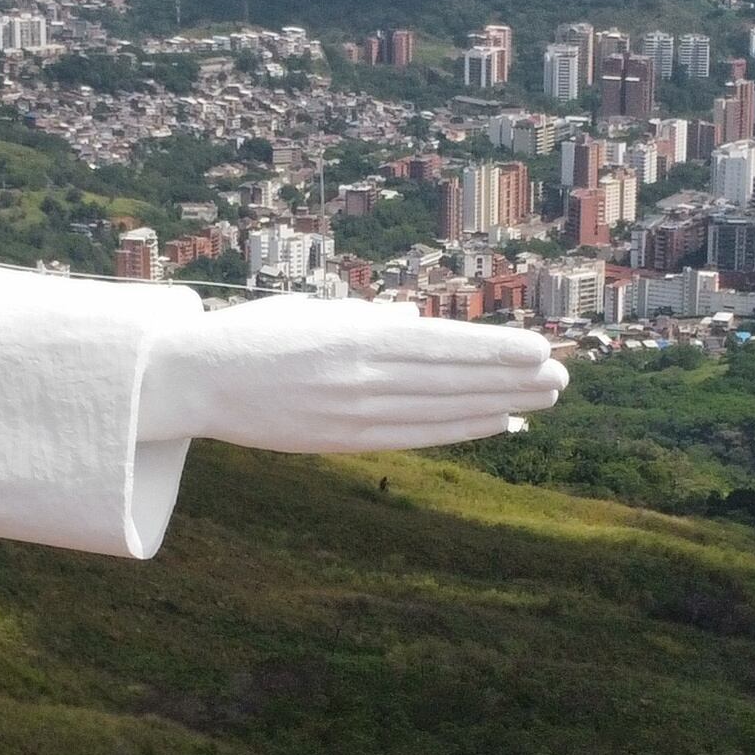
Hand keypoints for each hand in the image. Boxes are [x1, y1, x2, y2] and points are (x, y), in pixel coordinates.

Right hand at [136, 295, 565, 452]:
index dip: (494, 351)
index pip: (441, 346)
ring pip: (441, 411)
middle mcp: (358, 378)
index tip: (539, 349)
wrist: (192, 381)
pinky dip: (463, 429)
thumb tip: (416, 324)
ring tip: (544, 397)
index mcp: (353, 335)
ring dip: (498, 404)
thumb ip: (369, 321)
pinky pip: (417, 436)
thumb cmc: (256, 336)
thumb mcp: (316, 314)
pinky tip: (501, 422)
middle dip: (511, 378)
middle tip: (561, 374)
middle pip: (451, 381)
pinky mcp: (343, 440)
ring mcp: (352, 414)